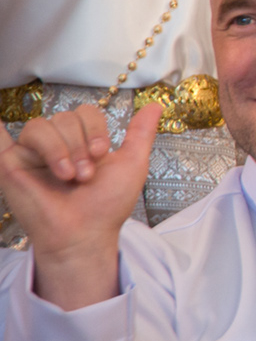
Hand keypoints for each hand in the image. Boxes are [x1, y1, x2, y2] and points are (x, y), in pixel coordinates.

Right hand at [0, 103, 158, 309]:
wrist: (85, 234)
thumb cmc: (106, 205)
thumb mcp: (131, 164)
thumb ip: (141, 134)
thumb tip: (155, 106)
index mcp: (82, 141)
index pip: (85, 112)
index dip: (95, 128)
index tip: (103, 154)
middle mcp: (57, 144)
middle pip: (64, 117)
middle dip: (79, 143)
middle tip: (85, 174)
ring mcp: (32, 154)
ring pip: (40, 126)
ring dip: (59, 148)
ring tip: (68, 176)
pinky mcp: (10, 164)